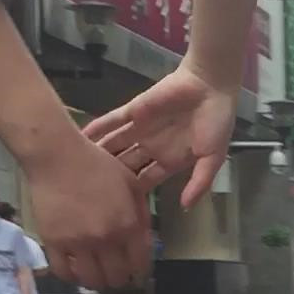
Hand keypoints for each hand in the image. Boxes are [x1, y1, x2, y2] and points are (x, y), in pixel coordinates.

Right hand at [23, 128, 152, 288]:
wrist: (57, 156)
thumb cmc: (97, 165)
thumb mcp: (131, 185)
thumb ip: (141, 214)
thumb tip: (145, 241)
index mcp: (128, 225)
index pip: (140, 265)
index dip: (140, 274)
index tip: (137, 274)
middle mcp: (105, 239)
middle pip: (116, 278)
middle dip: (120, 279)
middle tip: (116, 272)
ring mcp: (78, 243)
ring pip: (91, 281)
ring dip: (97, 281)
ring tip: (96, 273)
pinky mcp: (53, 242)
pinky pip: (64, 272)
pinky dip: (72, 276)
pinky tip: (75, 270)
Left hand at [87, 62, 238, 209]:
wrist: (210, 86)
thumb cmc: (216, 122)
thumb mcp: (213, 158)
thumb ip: (200, 182)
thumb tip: (187, 207)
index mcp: (171, 161)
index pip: (146, 181)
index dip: (133, 194)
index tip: (115, 208)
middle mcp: (153, 147)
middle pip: (126, 166)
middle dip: (110, 178)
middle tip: (87, 191)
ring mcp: (141, 129)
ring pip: (116, 145)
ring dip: (99, 155)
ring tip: (77, 168)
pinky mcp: (134, 111)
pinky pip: (112, 121)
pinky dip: (97, 129)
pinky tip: (80, 138)